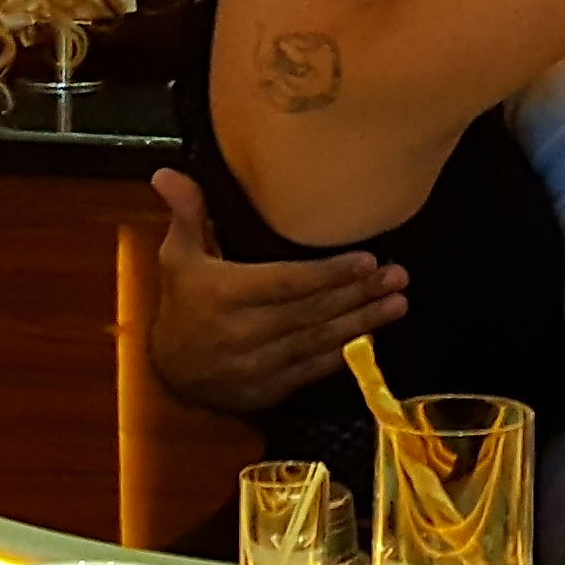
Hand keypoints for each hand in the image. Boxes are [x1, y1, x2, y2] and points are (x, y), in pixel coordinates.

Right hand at [141, 166, 404, 416]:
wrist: (169, 372)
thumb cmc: (182, 303)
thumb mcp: (177, 257)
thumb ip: (187, 214)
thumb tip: (167, 174)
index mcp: (224, 295)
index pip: (286, 282)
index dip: (329, 274)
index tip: (367, 260)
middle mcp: (243, 333)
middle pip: (311, 312)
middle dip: (359, 294)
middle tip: (398, 277)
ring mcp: (258, 366)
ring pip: (318, 342)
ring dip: (362, 323)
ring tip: (397, 303)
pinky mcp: (269, 390)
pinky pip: (312, 370)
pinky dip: (343, 354)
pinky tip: (371, 337)